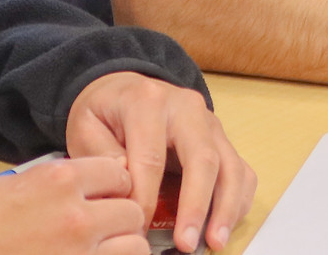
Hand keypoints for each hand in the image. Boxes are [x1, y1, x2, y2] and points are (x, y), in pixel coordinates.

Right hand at [0, 157, 145, 254]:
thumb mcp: (11, 186)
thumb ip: (55, 186)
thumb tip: (84, 189)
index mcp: (59, 180)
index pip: (118, 172)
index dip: (113, 186)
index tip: (105, 197)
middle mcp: (77, 215)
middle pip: (131, 211)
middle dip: (120, 220)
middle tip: (103, 230)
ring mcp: (78, 252)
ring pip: (134, 246)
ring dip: (121, 248)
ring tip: (102, 250)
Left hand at [65, 72, 256, 252]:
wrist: (126, 88)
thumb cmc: (106, 112)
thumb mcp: (86, 126)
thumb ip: (102, 155)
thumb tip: (128, 186)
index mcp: (149, 102)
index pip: (152, 158)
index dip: (146, 200)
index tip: (137, 231)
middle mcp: (187, 109)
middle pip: (203, 159)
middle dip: (196, 206)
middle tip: (187, 244)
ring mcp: (211, 124)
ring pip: (231, 166)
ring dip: (226, 208)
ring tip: (215, 242)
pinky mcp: (223, 140)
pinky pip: (241, 171)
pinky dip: (238, 201)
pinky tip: (224, 226)